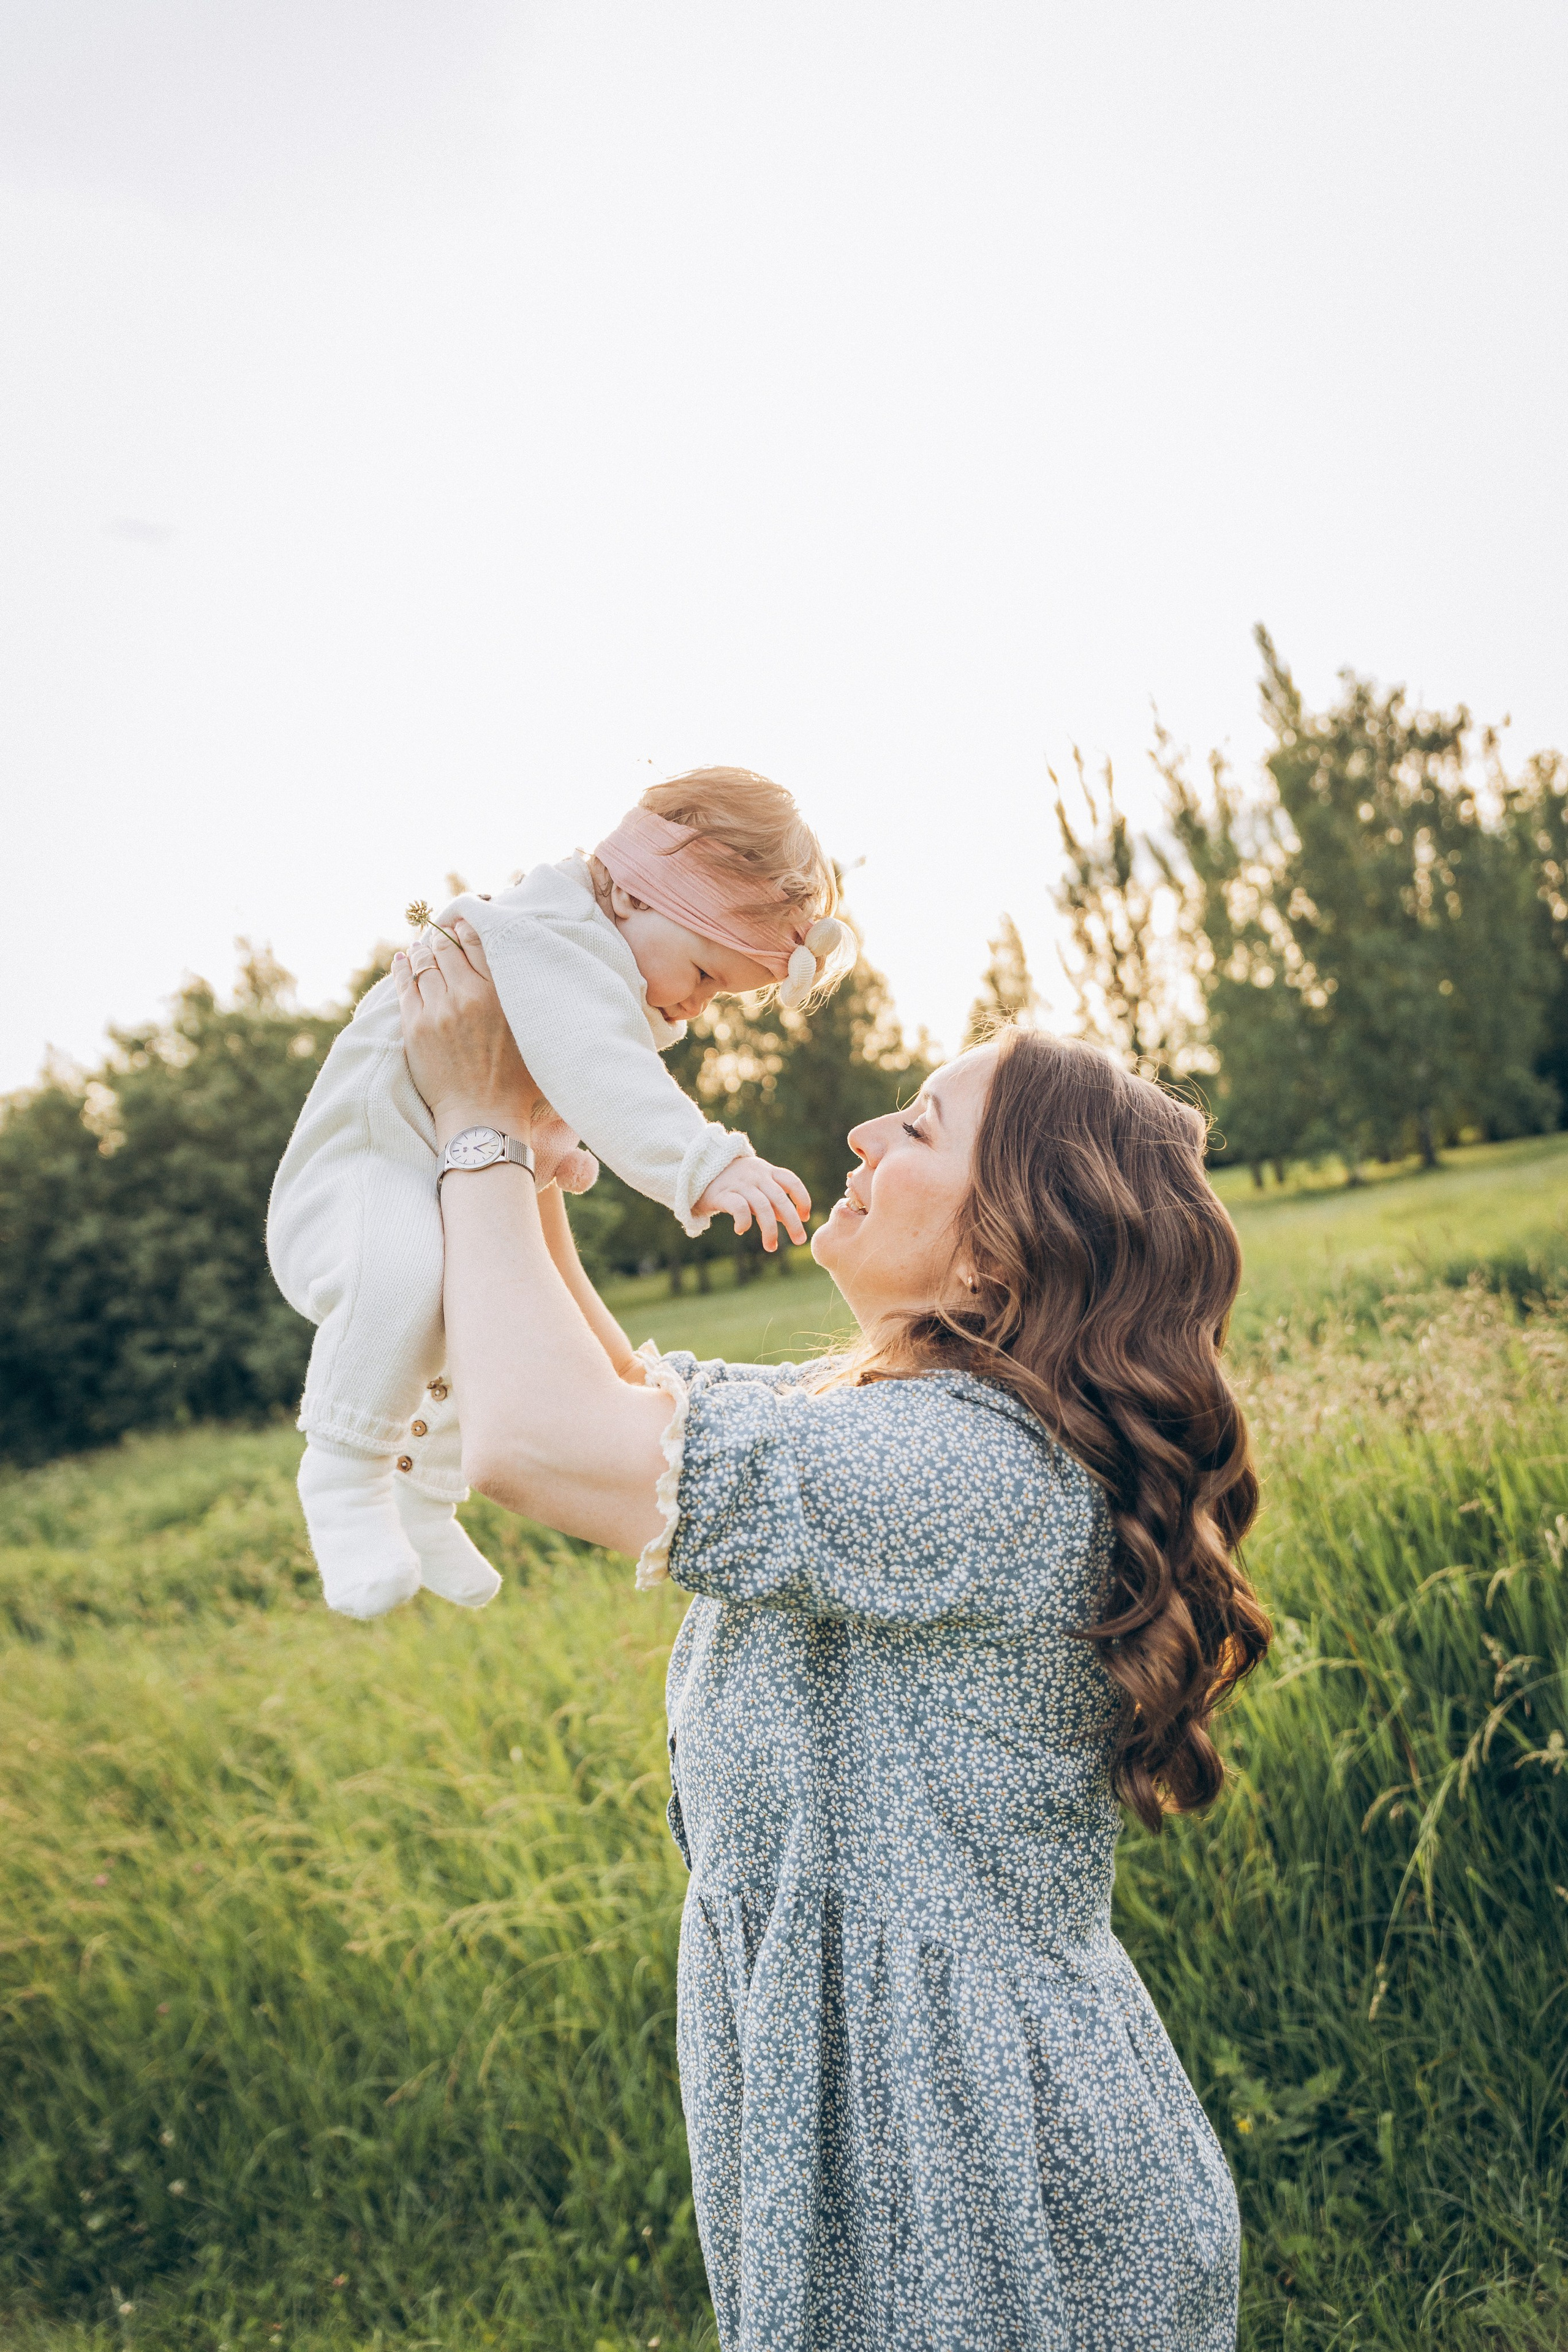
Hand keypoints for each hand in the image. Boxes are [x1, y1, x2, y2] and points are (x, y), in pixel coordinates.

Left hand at [393, 917, 536, 1138]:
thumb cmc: (516, 1082)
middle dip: (441, 935)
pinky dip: (403, 968)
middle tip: (439, 929)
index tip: (463, 920)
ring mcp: (438, 1010)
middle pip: (446, 948)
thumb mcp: (532, 1032)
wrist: (483, 1118)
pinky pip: (405, 985)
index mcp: (500, 993)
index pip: (477, 942)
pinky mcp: (415, 1027)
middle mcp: (468, 995)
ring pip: (424, 964)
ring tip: (422, 944)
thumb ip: (522, 997)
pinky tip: (402, 958)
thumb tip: (519, 969)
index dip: (467, 926)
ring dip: (422, 949)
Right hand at [693, 1155, 810, 1251]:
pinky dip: (744, 1222)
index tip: (806, 1217)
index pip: (791, 1181)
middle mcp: (755, 1175)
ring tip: (771, 1247)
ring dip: (770, 1230)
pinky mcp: (722, 1193)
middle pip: (780, 1198)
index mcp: (766, 1171)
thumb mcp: (755, 1183)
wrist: (696, 1169)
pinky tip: (741, 1230)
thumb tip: (794, 1218)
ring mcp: (739, 1183)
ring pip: (762, 1207)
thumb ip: (772, 1198)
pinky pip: (740, 1208)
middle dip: (792, 1221)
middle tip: (800, 1241)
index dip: (802, 1198)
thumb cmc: (731, 1181)